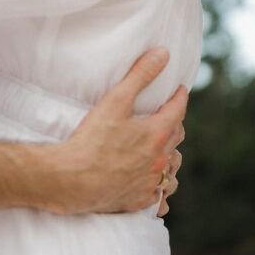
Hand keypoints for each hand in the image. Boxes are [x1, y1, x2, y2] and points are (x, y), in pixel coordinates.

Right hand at [46, 47, 187, 214]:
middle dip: (176, 124)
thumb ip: (141, 74)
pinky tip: (153, 183)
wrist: (73, 180)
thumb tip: (163, 53)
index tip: (181, 90)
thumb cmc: (92, 138)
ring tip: (165, 151)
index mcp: (157, 133)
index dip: (180, 97)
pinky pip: (160, 195)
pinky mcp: (139, 200)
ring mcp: (150, 182)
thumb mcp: (116, 99)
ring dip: (170, 157)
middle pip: (177, 138)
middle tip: (170, 116)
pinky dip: (159, 186)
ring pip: (172, 169)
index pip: (178, 110)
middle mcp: (159, 159)